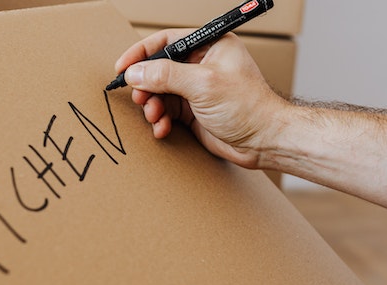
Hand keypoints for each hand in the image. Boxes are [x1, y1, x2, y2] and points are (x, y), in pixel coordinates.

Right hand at [114, 29, 289, 168]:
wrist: (264, 141)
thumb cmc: (247, 107)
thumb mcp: (203, 84)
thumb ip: (165, 76)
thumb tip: (135, 72)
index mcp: (210, 45)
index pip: (166, 41)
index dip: (141, 53)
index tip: (123, 67)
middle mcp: (202, 64)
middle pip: (159, 69)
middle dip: (146, 85)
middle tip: (140, 98)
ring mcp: (197, 88)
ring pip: (160, 92)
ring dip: (152, 105)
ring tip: (154, 116)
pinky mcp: (194, 111)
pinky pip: (167, 111)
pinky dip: (161, 120)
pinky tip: (162, 128)